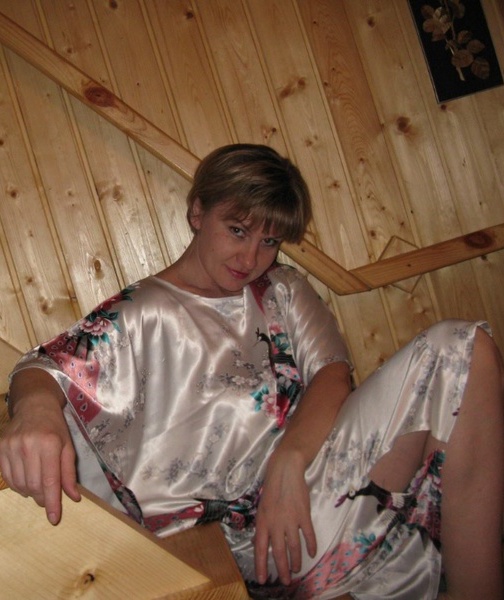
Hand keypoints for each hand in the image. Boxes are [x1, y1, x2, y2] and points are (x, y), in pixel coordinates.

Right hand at [0, 393, 79, 523]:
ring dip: (29, 492)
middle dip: (42, 497)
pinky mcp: (0, 448)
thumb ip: (69, 473)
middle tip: (48, 498)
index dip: (52, 502)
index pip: (50, 480)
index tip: (54, 519)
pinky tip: (26, 480)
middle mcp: (29, 445)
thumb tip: (73, 497)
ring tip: (37, 486)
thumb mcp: (68, 446)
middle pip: (33, 485)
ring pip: (19, 484)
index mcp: (50, 443)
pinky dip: (17, 485)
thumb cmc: (55, 426)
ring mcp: (11, 447)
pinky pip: (7, 478)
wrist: (34, 405)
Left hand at [254, 449, 316, 584]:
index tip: (263, 580)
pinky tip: (312, 553)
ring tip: (297, 570)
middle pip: (279, 552)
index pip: (260, 548)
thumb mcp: (261, 507)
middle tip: (286, 581)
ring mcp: (290, 519)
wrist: (285, 471)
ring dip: (296, 560)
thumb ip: (261, 526)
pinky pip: (308, 534)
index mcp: (263, 521)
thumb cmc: (271, 488)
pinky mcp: (303, 514)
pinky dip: (311, 545)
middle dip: (282, 569)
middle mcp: (275, 523)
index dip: (261, 565)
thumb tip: (257, 542)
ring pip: (294, 547)